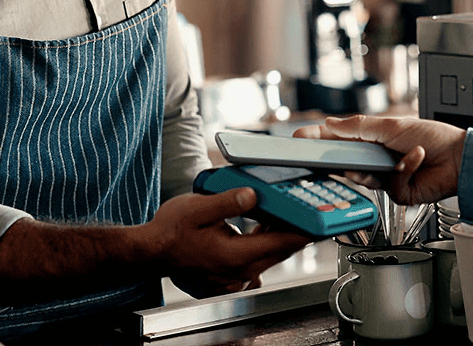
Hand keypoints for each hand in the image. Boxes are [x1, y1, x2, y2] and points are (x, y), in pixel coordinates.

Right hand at [144, 189, 314, 297]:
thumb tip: (253, 195)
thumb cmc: (169, 232)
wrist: (149, 252)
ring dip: (278, 237)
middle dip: (296, 231)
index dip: (306, 231)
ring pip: (268, 256)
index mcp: (237, 255)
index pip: (283, 243)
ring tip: (282, 215)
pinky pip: (255, 262)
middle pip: (280, 251)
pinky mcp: (228, 278)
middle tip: (308, 211)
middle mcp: (240, 272)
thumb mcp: (199, 207)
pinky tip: (259, 228)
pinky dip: (262, 245)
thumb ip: (229, 202)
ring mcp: (234, 278)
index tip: (323, 221)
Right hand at [294, 115, 465, 206]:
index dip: (319, 141)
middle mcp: (377, 159)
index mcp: (373, 139)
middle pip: (345, 162)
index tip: (298, 140)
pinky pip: (390, 185)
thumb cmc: (434, 136)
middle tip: (317, 158)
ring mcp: (386, 178)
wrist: (461, 159)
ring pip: (363, 179)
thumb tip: (330, 124)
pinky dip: (404, 169)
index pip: (339, 140)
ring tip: (382, 159)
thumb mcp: (392, 125)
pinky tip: (416, 158)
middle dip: (335, 160)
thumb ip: (359, 127)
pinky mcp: (397, 194)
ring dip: (371, 168)